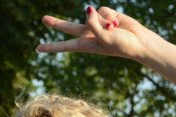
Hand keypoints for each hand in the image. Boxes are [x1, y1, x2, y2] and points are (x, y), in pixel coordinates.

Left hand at [37, 6, 160, 61]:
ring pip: (91, 15)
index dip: (51, 46)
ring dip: (104, 20)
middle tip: (43, 19)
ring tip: (113, 29)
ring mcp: (96, 24)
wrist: (138, 41)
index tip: (38, 48)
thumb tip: (87, 8)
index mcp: (85, 45)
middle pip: (68, 27)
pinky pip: (103, 10)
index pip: (64, 46)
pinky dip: (111, 15)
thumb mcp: (105, 38)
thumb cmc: (121, 45)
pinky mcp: (104, 16)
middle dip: (56, 23)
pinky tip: (117, 22)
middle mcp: (88, 34)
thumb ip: (94, 24)